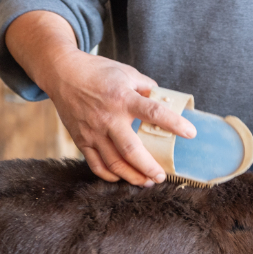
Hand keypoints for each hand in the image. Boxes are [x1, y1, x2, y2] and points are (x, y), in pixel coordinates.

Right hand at [6, 11, 195, 185]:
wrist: (62, 72)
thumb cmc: (98, 72)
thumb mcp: (126, 73)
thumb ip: (147, 88)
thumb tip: (166, 101)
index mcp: (123, 98)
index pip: (153, 112)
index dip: (173, 123)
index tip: (190, 133)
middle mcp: (108, 118)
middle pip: (131, 150)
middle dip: (149, 167)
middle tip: (161, 176)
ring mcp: (93, 131)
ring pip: (114, 163)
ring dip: (132, 176)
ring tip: (147, 182)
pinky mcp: (81, 140)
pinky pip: (96, 164)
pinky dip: (110, 175)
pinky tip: (122, 177)